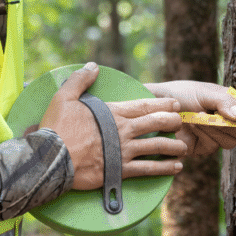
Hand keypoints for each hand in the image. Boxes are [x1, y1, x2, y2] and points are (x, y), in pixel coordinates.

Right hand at [39, 63, 188, 190]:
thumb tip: (92, 66)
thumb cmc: (56, 128)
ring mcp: (124, 150)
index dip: (162, 104)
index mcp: (113, 113)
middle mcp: (123, 131)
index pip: (143, 105)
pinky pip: (149, 168)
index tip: (175, 104)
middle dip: (172, 121)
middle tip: (181, 122)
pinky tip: (177, 167)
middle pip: (156, 123)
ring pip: (157, 146)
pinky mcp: (121, 169)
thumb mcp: (64, 98)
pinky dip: (165, 168)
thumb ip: (80, 80)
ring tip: (183, 146)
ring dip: (173, 146)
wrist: (52, 158)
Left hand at [145, 80, 235, 156]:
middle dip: (228, 125)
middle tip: (212, 115)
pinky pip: (212, 147)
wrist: (152, 108)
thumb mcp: (202, 92)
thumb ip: (224, 101)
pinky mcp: (202, 148)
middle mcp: (225, 121)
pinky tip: (191, 127)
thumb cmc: (177, 95)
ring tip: (196, 117)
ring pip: (229, 142)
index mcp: (228, 104)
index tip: (230, 111)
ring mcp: (215, 136)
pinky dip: (202, 136)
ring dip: (213, 129)